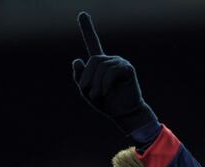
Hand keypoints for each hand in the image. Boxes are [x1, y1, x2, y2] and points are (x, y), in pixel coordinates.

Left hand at [72, 12, 156, 133]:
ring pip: (101, 68)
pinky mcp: (127, 69)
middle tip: (90, 94)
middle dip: (87, 79)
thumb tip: (77, 59)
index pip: (92, 43)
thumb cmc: (106, 104)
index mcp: (99, 64)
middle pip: (93, 61)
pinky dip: (105, 84)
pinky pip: (111, 72)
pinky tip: (106, 92)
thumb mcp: (87, 92)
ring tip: (99, 96)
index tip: (82, 14)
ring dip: (96, 85)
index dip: (87, 29)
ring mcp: (119, 63)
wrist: (123, 114)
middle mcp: (110, 60)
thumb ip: (80, 77)